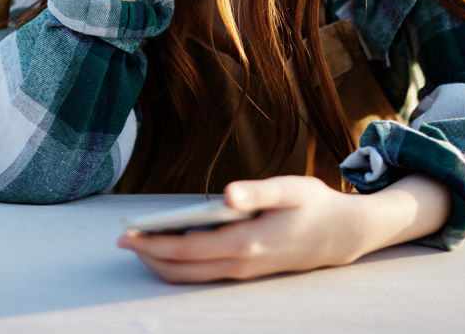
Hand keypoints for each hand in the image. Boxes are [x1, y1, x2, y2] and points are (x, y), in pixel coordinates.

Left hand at [116, 176, 370, 282]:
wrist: (342, 235)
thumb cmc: (314, 205)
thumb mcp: (290, 188)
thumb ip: (257, 191)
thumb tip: (226, 194)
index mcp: (246, 242)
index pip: (188, 248)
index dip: (154, 243)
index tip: (127, 235)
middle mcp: (241, 263)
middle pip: (183, 269)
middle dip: (149, 256)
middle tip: (122, 239)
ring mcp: (243, 271)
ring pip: (192, 276)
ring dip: (162, 263)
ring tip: (139, 243)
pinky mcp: (246, 271)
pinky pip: (204, 274)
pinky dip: (181, 264)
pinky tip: (170, 245)